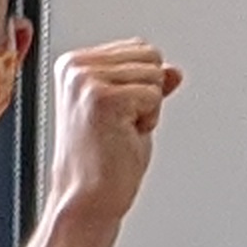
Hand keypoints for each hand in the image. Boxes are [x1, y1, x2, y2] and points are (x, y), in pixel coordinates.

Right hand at [48, 38, 184, 211]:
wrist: (88, 198)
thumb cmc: (102, 163)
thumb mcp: (129, 111)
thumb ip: (147, 84)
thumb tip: (173, 70)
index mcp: (73, 64)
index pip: (139, 48)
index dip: (142, 86)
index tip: (116, 114)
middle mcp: (75, 67)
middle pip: (150, 56)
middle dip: (147, 94)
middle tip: (120, 125)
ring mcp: (86, 80)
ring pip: (154, 75)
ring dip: (148, 109)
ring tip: (119, 131)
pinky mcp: (102, 98)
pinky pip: (154, 96)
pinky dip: (148, 121)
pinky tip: (122, 136)